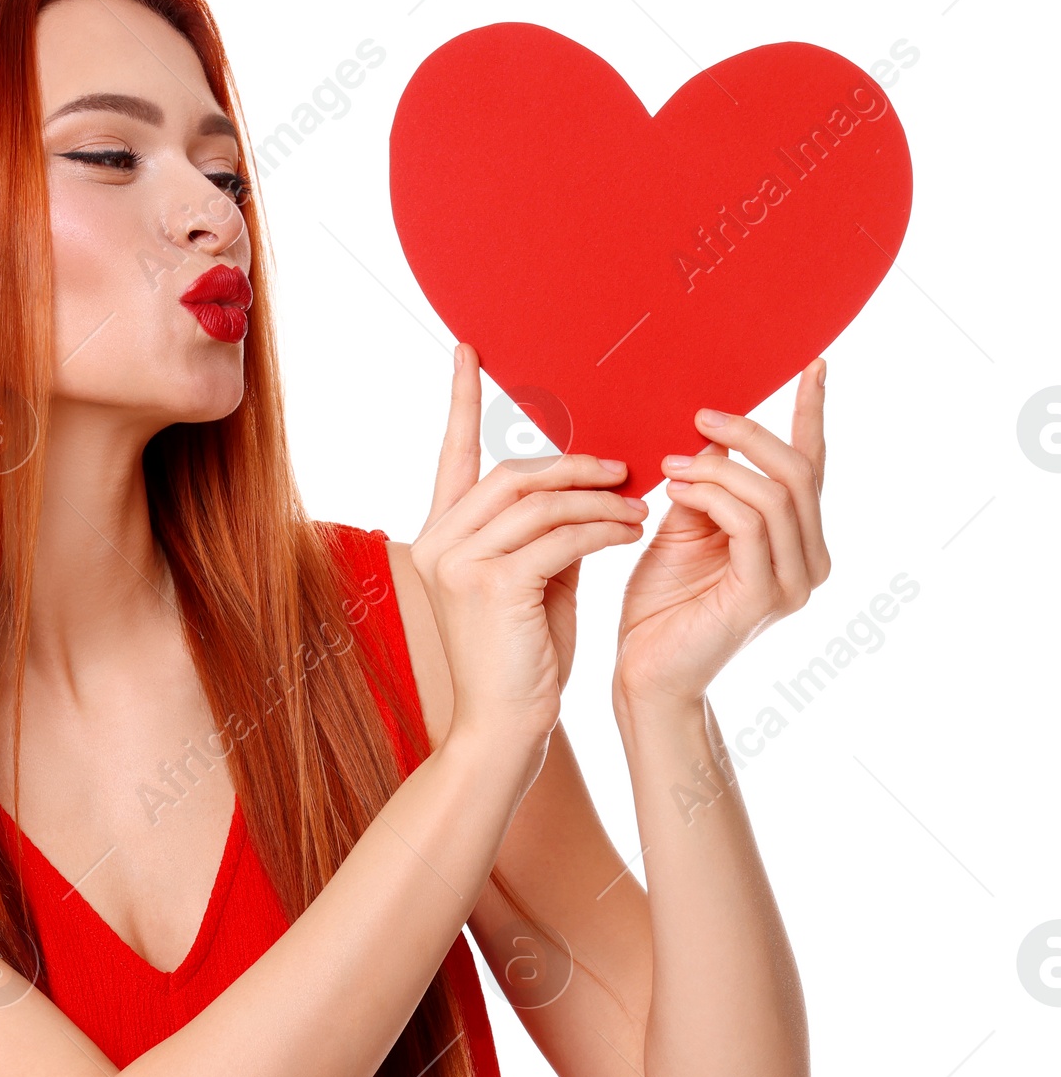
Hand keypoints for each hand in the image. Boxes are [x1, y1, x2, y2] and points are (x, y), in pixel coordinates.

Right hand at [413, 344, 649, 748]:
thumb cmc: (522, 660)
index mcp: (440, 534)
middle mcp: (438, 540)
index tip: (469, 348)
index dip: (458, 398)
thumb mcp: (533, 583)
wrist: (502, 728)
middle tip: (624, 467)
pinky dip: (603, 529)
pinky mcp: (491, 584)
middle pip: (514, 472)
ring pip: (541, 501)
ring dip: (600, 499)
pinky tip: (630, 533)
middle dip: (574, 465)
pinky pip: (561, 536)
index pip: (451, 453)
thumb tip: (592, 487)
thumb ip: (547, 533)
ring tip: (638, 507)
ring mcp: (458, 562)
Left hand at [612, 359, 831, 712]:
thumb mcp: (683, 530)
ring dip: (720, 468)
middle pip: (797, 472)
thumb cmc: (659, 606)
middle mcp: (809, 561)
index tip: (814, 365)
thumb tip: (711, 436)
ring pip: (775, 494)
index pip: (810, 467)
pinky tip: (675, 489)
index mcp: (796, 542)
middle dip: (750, 434)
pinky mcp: (764, 596)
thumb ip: (707, 488)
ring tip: (671, 465)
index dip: (811, 415)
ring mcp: (793, 582)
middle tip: (699, 418)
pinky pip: (749, 524)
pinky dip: (713, 496)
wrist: (644, 672)